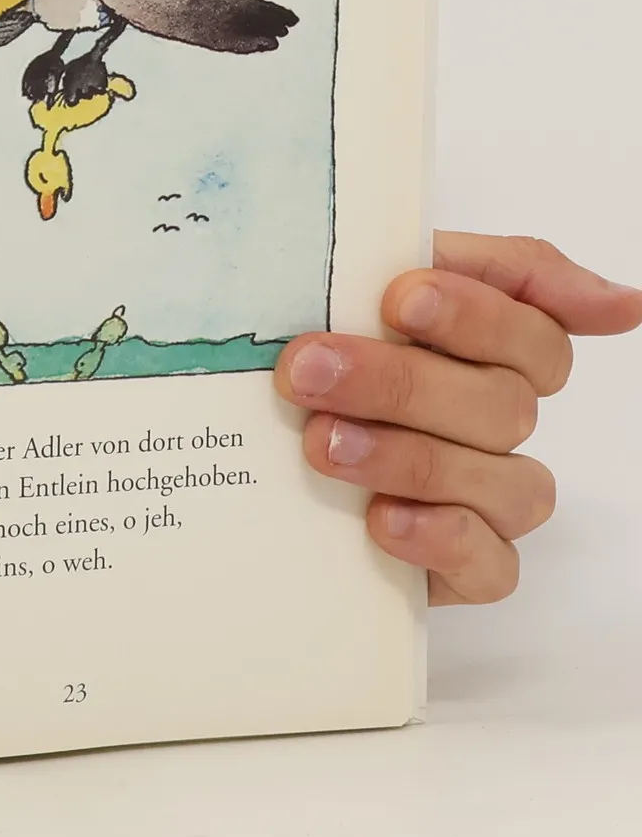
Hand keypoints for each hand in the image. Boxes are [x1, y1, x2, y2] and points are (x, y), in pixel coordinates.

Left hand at [277, 233, 641, 604]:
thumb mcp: (373, 277)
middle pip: (503, 406)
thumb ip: (494, 269)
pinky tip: (381, 518)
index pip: (534, 335)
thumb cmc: (318, 346)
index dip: (475, 315)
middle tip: (310, 371)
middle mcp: (502, 423)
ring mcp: (489, 498)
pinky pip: (492, 567)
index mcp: (495, 352)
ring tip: (322, 442)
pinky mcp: (463, 566)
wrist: (234, 436)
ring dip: (409, 458)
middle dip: (400, 384)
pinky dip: (441, 540)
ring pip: (505, 484)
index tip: (397, 298)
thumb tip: (623, 305)